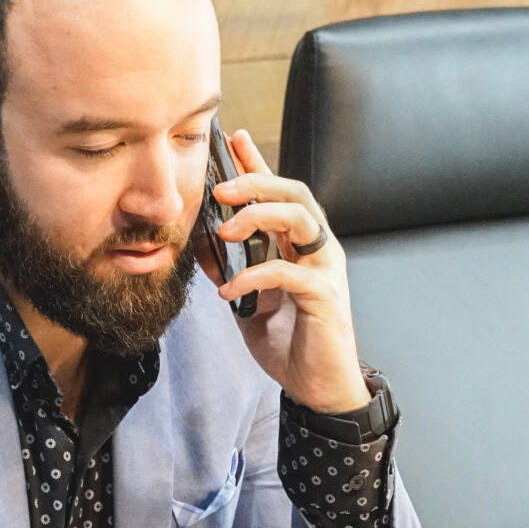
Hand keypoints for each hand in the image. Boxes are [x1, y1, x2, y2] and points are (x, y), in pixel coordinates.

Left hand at [198, 129, 370, 414]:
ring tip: (224, 229)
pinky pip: (289, 271)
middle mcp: (318, 250)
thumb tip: (202, 250)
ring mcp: (325, 271)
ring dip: (259, 216)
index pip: (280, 194)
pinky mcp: (325, 297)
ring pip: (301, 218)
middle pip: (295, 193)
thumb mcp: (248, 305)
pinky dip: (254, 275)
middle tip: (220, 188)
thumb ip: (232, 273)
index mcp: (301, 246)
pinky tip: (228, 290)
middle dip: (256, 181)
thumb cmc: (290, 343)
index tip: (232, 139)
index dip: (258, 164)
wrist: (317, 388)